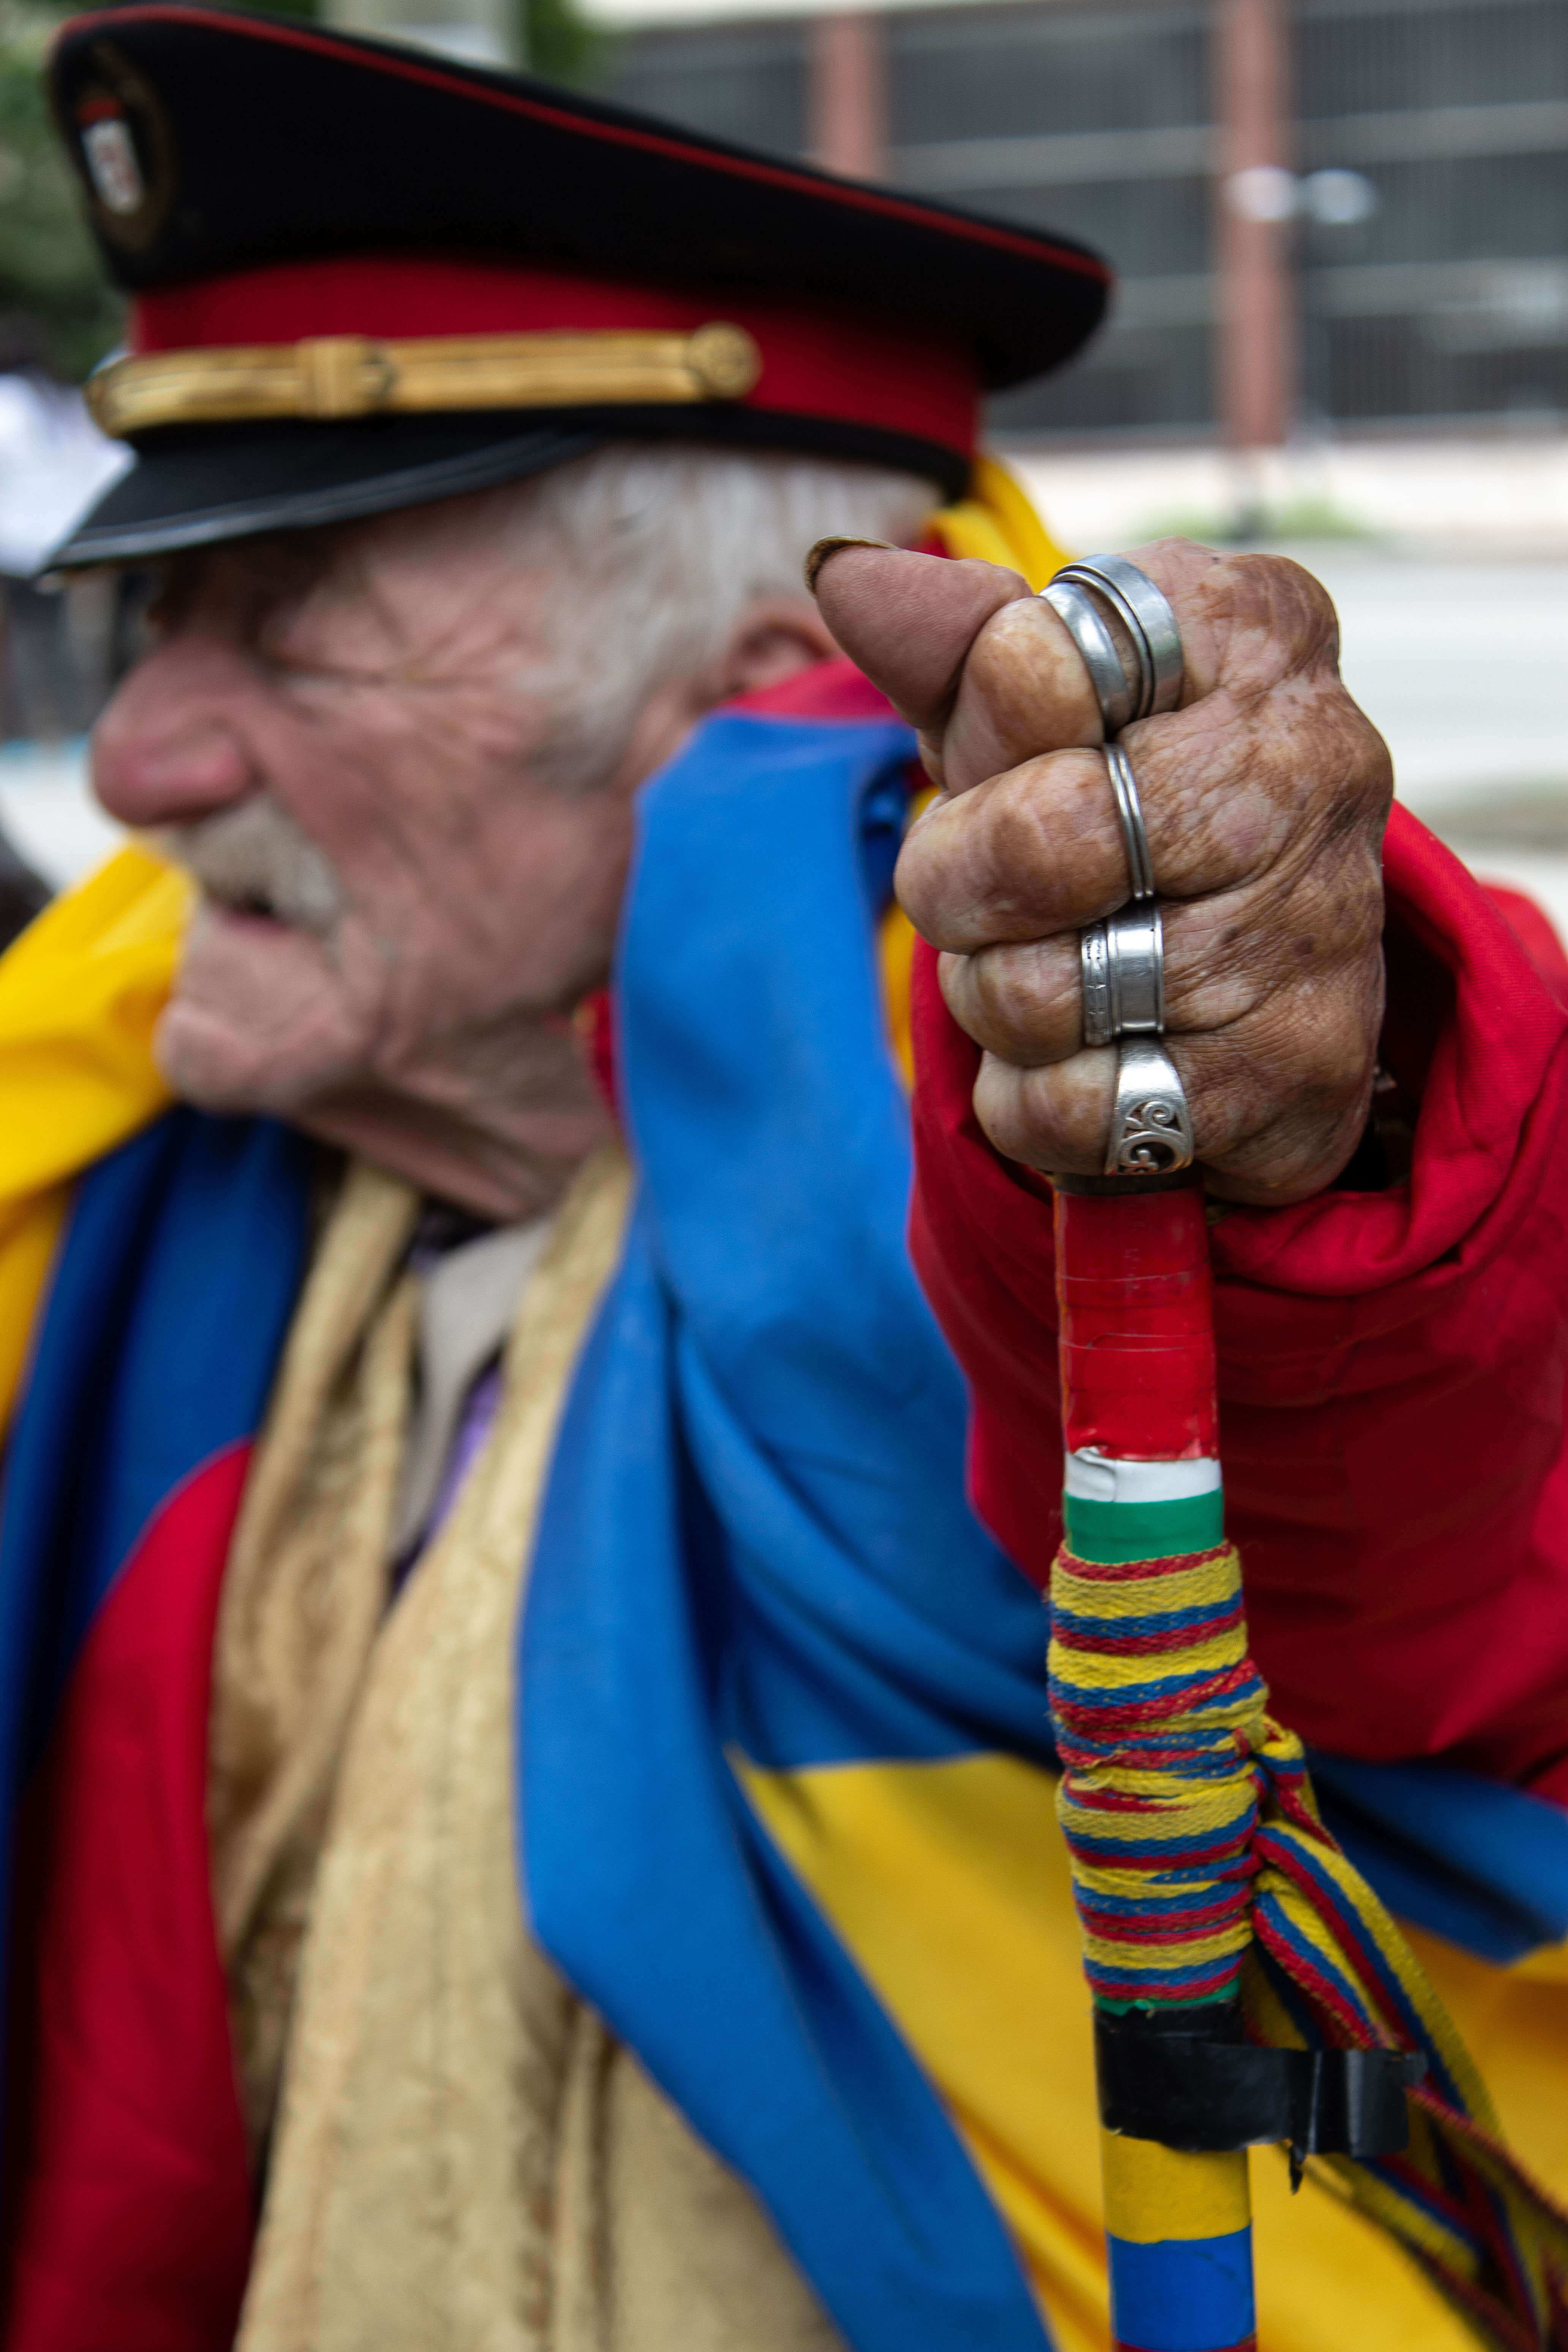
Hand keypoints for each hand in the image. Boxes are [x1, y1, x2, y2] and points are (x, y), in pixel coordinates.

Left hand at [811, 538, 1392, 1203]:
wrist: (1254, 980)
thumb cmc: (1116, 807)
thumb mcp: (1024, 711)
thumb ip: (945, 643)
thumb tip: (847, 576)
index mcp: (1251, 627)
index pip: (1039, 656)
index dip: (981, 732)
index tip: (1005, 757)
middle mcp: (1318, 758)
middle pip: (1044, 836)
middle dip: (963, 883)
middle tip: (981, 892)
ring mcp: (1322, 921)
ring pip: (1050, 991)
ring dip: (1001, 999)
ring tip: (1056, 972)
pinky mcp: (1301, 1070)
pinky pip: (1081, 1107)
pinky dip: (1041, 1100)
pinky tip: (1091, 1060)